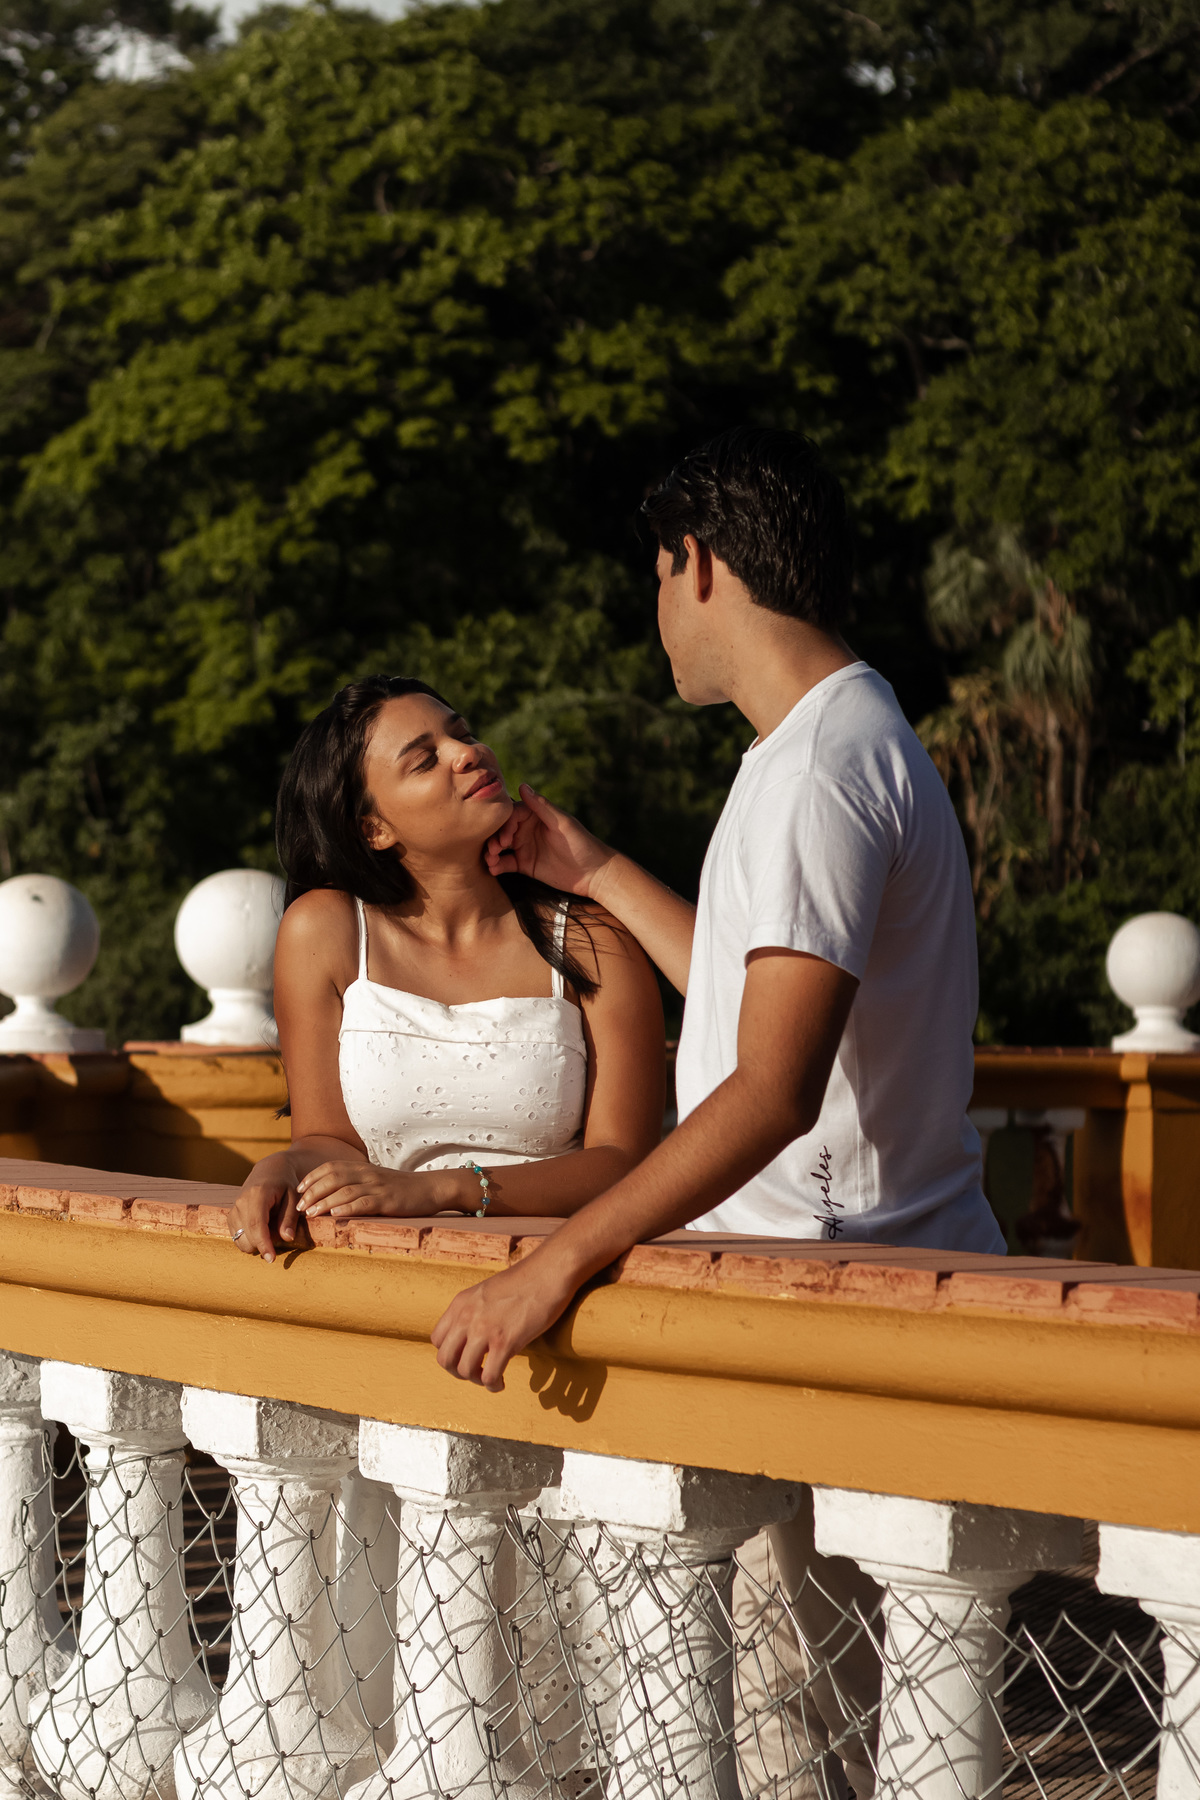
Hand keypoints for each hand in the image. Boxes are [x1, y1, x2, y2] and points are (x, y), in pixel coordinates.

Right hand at [229, 1177, 297, 1262]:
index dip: (263, 1244)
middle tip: (280, 1231)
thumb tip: (287, 1238)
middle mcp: (241, 1201)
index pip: (256, 1224)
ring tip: (271, 1227)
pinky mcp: (231, 1215)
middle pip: (246, 1236)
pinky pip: (237, 1237)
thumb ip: (289, 1218)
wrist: (269, 1170)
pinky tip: (262, 1229)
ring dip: (256, 1242)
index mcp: (258, 1194)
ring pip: (240, 1240)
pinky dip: (249, 1239)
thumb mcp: (294, 1197)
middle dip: (263, 1244)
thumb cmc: (285, 1184)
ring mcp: (234, 1208)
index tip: (271, 1259)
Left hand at [296, 1160, 439, 1217]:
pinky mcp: (388, 1200)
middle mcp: (367, 1174)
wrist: (431, 1188)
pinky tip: (335, 1215)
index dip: (312, 1177)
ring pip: (344, 1191)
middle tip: (299, 1206)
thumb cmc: (402, 1188)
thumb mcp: (377, 1181)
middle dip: (313, 1191)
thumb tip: (333, 1195)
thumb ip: (357, 1183)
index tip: (298, 1190)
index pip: (331, 1166)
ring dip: (324, 1202)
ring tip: (310, 1213)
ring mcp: (378, 1186)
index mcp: (363, 1168)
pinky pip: (364, 1203)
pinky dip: (347, 1208)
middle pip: (333, 1177)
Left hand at [430, 1256, 576, 1392]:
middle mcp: (467, 1317)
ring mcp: (484, 1330)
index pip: (437, 1339)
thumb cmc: (526, 1280)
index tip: (466, 1356)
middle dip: (458, 1372)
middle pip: (445, 1359)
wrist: (549, 1271)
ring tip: (491, 1378)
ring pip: (465, 1371)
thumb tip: (474, 1333)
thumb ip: (475, 1310)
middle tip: (476, 1372)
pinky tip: (501, 1382)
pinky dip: (493, 1385)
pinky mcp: (505, 1342)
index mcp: (461, 1303)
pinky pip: (489, 1376)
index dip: (450, 1353)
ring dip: (477, 1380)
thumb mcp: (487, 1291)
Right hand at [485, 784, 614, 898]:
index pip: (511, 814)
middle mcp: (527, 829)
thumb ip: (542, 806)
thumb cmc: (582, 843)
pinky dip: (497, 866)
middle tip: (494, 850)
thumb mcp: (563, 823)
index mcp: (535, 815)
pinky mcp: (525, 865)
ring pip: (500, 847)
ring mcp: (525, 847)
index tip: (506, 838)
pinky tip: (493, 870)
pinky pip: (505, 863)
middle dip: (494, 838)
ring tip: (490, 861)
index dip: (504, 824)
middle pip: (501, 829)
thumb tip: (522, 785)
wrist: (594, 873)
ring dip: (491, 852)